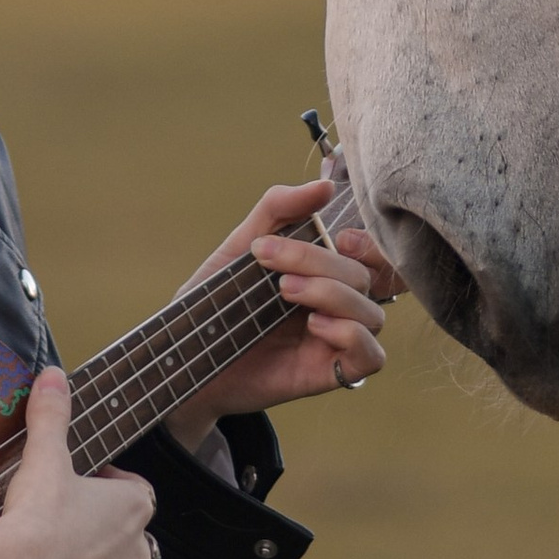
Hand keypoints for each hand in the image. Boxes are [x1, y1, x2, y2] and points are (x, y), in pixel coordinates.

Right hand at [0, 370, 154, 558]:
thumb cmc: (36, 513)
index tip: (84, 486)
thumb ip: (52, 413)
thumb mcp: (45, 454)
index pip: (139, 494)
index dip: (114, 488)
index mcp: (132, 509)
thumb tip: (54, 373)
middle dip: (115, 540)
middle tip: (75, 532)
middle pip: (140, 545)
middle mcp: (136, 554)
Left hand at [160, 180, 401, 455]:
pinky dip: (353, 336)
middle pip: (363, 278)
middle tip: (273, 267)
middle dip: (320, 264)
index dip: (368, 244)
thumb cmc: (214, 303)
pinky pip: (372, 356)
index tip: (335, 236)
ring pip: (373, 315)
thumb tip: (324, 186)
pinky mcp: (327, 372)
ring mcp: (333, 340)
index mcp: (322, 274)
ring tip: (285, 292)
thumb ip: (277, 210)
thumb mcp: (240, 247)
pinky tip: (315, 325)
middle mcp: (334, 306)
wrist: (185, 355)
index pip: (370, 255)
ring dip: (335, 296)